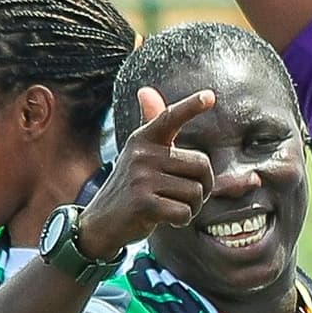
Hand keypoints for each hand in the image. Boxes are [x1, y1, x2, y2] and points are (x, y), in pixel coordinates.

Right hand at [82, 85, 217, 251]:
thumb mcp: (139, 153)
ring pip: (197, 192)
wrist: (101, 222)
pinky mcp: (143, 203)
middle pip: (202, 166)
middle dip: (203, 186)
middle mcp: (142, 154)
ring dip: (191, 206)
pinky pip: (184, 211)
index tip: (210, 96)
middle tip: (182, 194)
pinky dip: (182, 219)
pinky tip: (165, 218)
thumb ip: (151, 126)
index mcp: (144, 139)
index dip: (191, 107)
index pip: (170, 118)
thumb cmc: (131, 186)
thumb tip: (146, 90)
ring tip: (169, 205)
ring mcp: (141, 178)